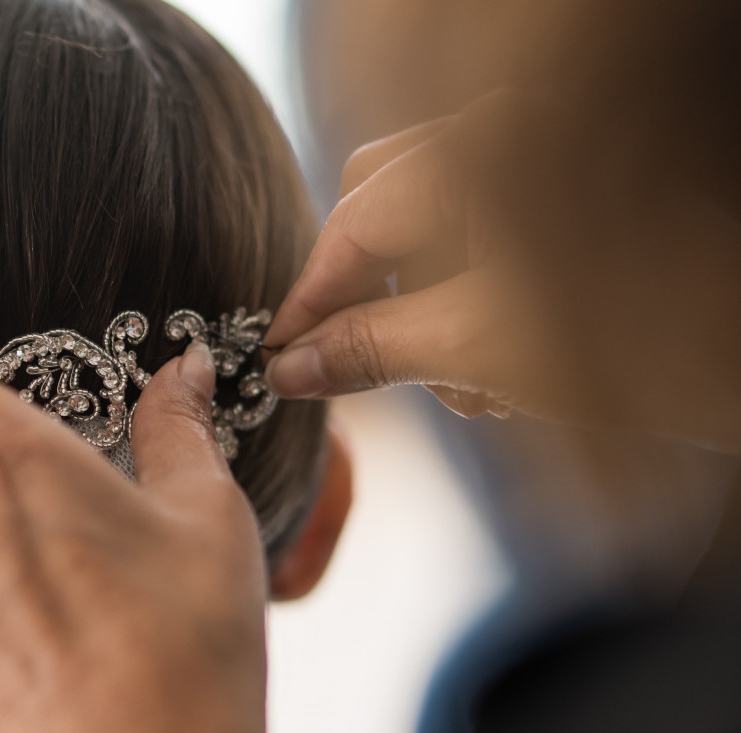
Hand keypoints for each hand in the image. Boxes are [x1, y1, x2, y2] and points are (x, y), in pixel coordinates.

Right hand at [263, 93, 740, 450]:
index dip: (310, 302)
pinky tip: (505, 373)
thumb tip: (291, 367)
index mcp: (483, 151)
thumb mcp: (484, 348)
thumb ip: (372, 350)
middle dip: (371, 296)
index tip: (281, 358)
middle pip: (384, 208)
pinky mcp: (573, 200)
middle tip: (367, 366)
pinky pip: (486, 237)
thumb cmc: (657, 341)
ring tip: (468, 390)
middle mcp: (510, 135)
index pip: (354, 226)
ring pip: (434, 226)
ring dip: (425, 311)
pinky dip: (473, 302)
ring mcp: (545, 160)